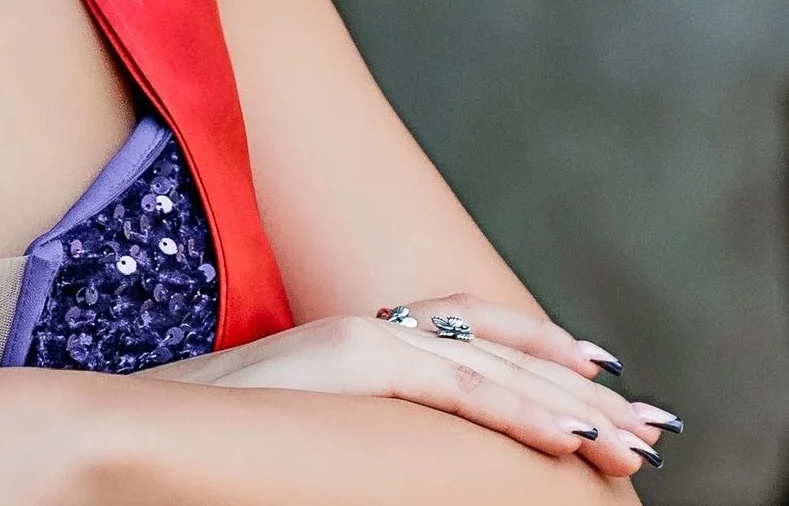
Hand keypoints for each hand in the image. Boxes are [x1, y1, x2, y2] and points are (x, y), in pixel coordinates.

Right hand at [143, 293, 674, 478]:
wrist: (139, 419)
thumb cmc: (212, 440)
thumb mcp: (306, 432)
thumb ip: (362, 431)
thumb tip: (399, 459)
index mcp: (364, 340)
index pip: (475, 334)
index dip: (543, 355)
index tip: (603, 384)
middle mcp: (373, 329)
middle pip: (501, 353)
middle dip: (581, 392)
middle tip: (649, 430)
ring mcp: (365, 340)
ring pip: (496, 370)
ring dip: (573, 408)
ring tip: (632, 441)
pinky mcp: (354, 360)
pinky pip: (458, 390)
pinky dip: (522, 413)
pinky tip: (572, 439)